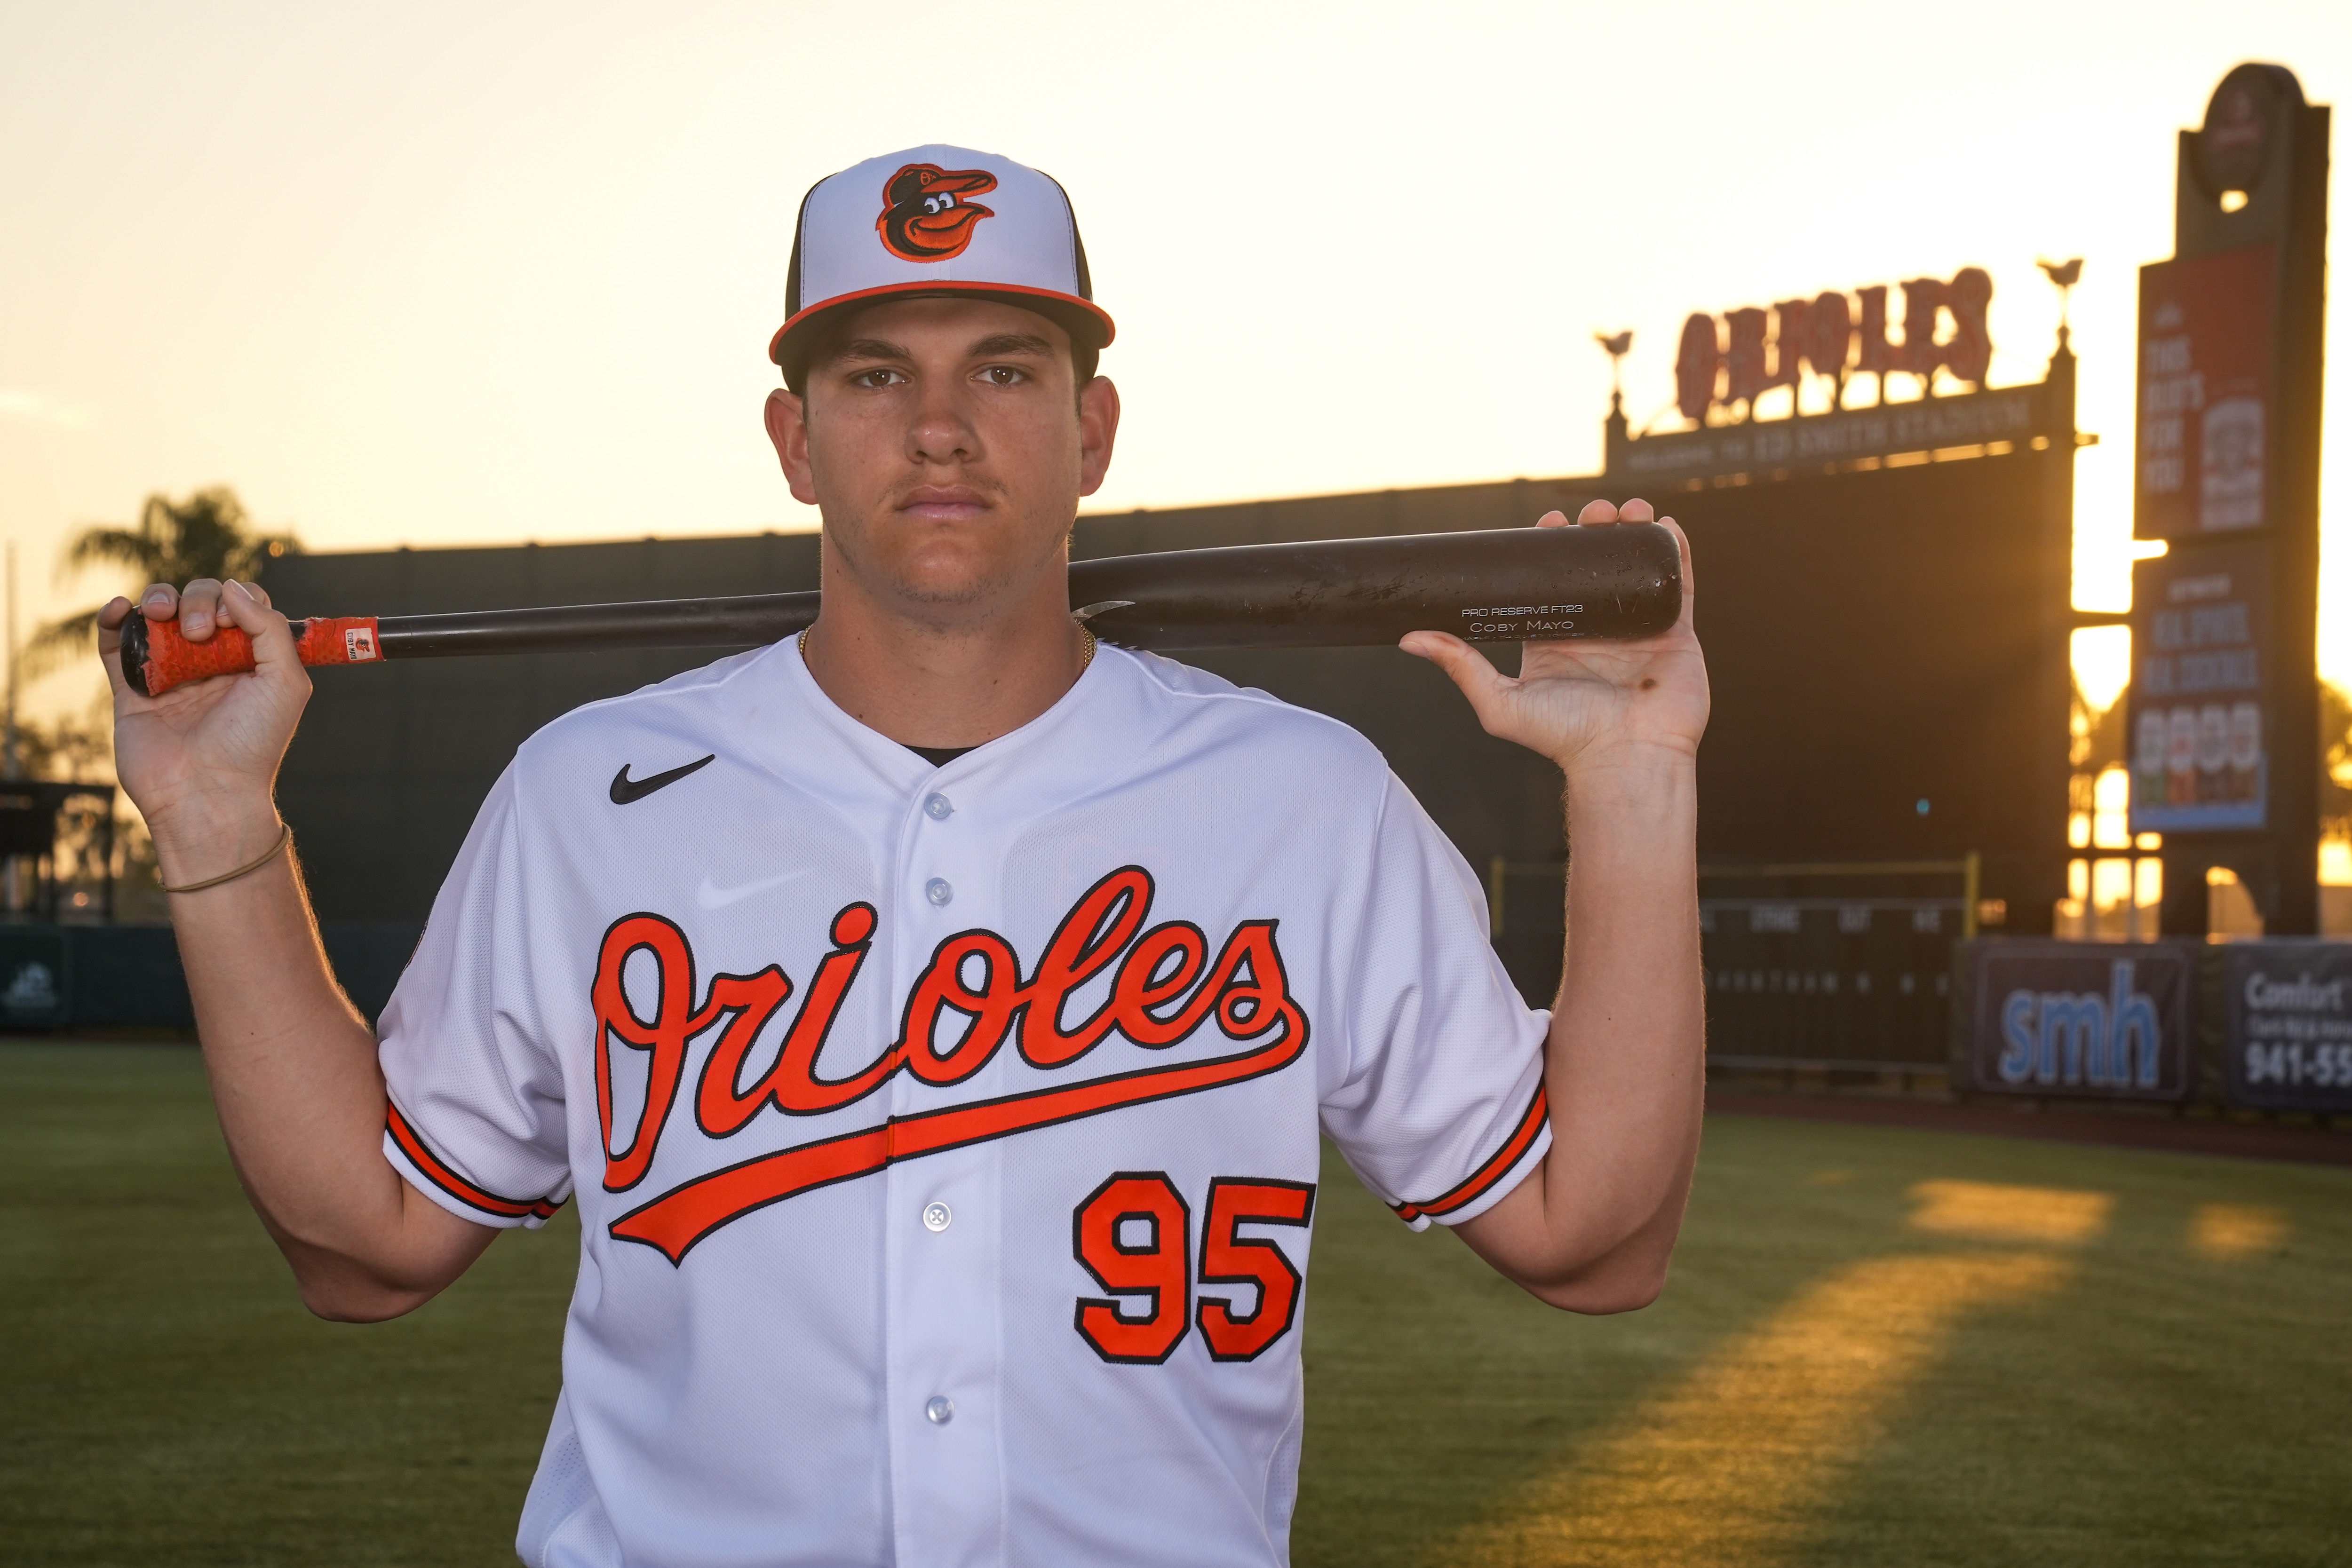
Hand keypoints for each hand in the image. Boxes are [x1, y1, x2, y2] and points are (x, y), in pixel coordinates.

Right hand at [100, 578, 309, 870]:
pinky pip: (116, 643)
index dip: (236, 599)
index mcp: (250, 660)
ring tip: (163, 615)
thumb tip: (233, 588)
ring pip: (157, 614)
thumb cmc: (253, 743)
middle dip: (198, 600)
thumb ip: (271, 629)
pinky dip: (115, 617)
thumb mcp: (286, 682)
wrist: (207, 793)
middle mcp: (210, 663)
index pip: (241, 606)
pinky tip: (123, 609)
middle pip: (199, 602)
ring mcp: (168, 674)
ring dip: (159, 599)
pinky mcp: (131, 690)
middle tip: (200, 633)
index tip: (231, 621)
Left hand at [1401, 499, 1707, 777]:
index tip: (1549, 522)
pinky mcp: (1674, 632)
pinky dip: (1674, 552)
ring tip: (1628, 511)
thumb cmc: (1565, 739)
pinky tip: (1665, 526)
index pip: (1552, 579)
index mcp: (1556, 637)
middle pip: (1596, 564)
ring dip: (1634, 530)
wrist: (1626, 760)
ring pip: (1636, 565)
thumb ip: (1461, 666)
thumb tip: (1410, 638)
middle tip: (1590, 514)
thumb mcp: (1501, 702)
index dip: (1551, 546)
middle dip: (1594, 529)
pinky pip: (1679, 584)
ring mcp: (1637, 627)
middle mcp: (1596, 628)